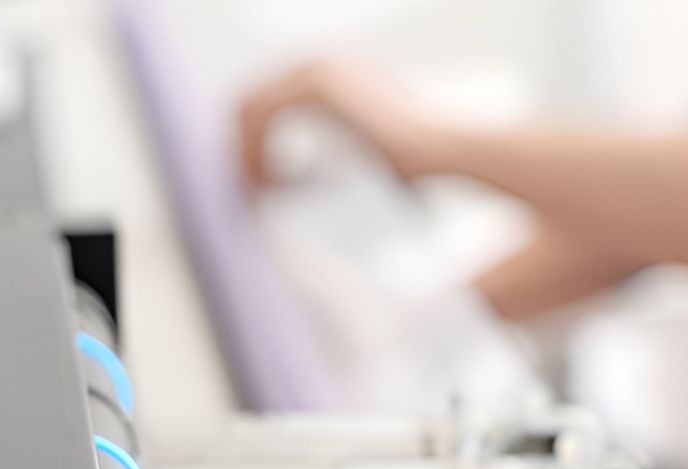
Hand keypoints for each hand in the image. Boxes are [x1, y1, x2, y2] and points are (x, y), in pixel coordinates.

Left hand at [237, 57, 445, 188]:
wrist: (444, 151)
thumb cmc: (415, 164)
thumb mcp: (363, 153)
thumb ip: (331, 152)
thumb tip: (301, 177)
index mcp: (330, 73)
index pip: (267, 101)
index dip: (253, 142)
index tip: (262, 183)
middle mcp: (320, 60)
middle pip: (252, 100)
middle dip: (244, 146)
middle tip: (251, 188)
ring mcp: (318, 67)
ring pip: (250, 107)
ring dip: (246, 150)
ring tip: (258, 189)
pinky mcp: (317, 84)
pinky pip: (261, 113)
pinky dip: (254, 147)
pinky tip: (267, 180)